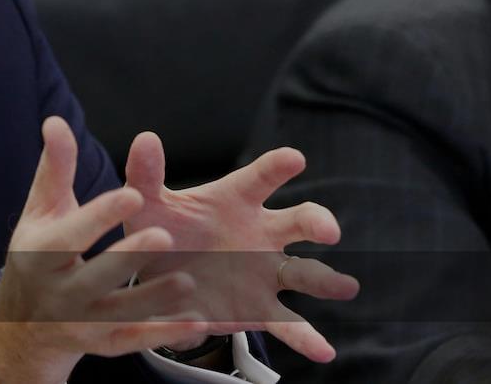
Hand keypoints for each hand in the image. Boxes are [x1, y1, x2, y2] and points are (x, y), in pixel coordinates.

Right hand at [0, 118, 210, 383]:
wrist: (24, 322)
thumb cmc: (39, 251)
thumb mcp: (42, 210)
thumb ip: (56, 168)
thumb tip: (56, 121)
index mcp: (40, 253)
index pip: (70, 234)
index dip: (99, 216)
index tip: (130, 194)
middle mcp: (59, 291)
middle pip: (96, 275)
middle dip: (128, 258)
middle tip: (164, 236)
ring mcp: (81, 321)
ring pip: (120, 313)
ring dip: (153, 299)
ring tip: (186, 281)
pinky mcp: (103, 344)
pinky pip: (135, 341)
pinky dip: (164, 334)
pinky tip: (196, 322)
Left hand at [122, 132, 359, 361]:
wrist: (158, 280)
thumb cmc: (161, 231)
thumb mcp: (149, 205)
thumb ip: (146, 174)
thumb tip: (146, 138)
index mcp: (235, 201)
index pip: (260, 179)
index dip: (276, 168)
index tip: (294, 158)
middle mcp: (260, 234)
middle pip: (298, 222)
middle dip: (316, 222)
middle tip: (328, 230)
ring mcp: (265, 272)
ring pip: (305, 273)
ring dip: (325, 280)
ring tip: (345, 286)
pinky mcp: (259, 308)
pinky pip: (288, 323)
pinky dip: (306, 337)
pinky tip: (325, 351)